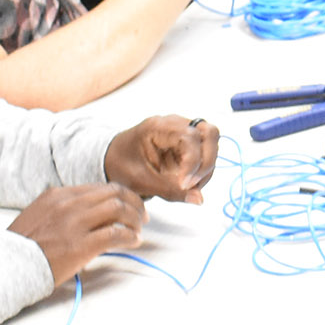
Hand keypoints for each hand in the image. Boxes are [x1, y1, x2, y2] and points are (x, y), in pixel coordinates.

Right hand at [9, 183, 147, 283]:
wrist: (7, 266)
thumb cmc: (20, 247)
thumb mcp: (38, 216)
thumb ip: (61, 210)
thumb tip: (86, 215)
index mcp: (58, 195)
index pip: (100, 187)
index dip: (120, 195)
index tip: (128, 205)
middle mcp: (68, 204)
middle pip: (114, 193)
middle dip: (133, 203)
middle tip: (142, 216)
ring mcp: (75, 223)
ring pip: (118, 209)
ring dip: (134, 219)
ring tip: (138, 230)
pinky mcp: (81, 245)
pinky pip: (115, 233)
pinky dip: (129, 236)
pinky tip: (133, 241)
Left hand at [105, 114, 219, 203]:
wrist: (112, 159)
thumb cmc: (121, 165)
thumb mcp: (140, 181)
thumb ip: (169, 190)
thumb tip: (199, 199)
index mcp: (158, 127)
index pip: (190, 137)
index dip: (193, 162)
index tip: (184, 185)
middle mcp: (175, 124)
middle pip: (209, 133)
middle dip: (206, 162)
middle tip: (192, 185)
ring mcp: (183, 131)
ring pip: (211, 143)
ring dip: (206, 168)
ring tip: (188, 187)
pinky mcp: (188, 143)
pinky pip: (205, 153)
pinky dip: (202, 170)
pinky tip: (187, 183)